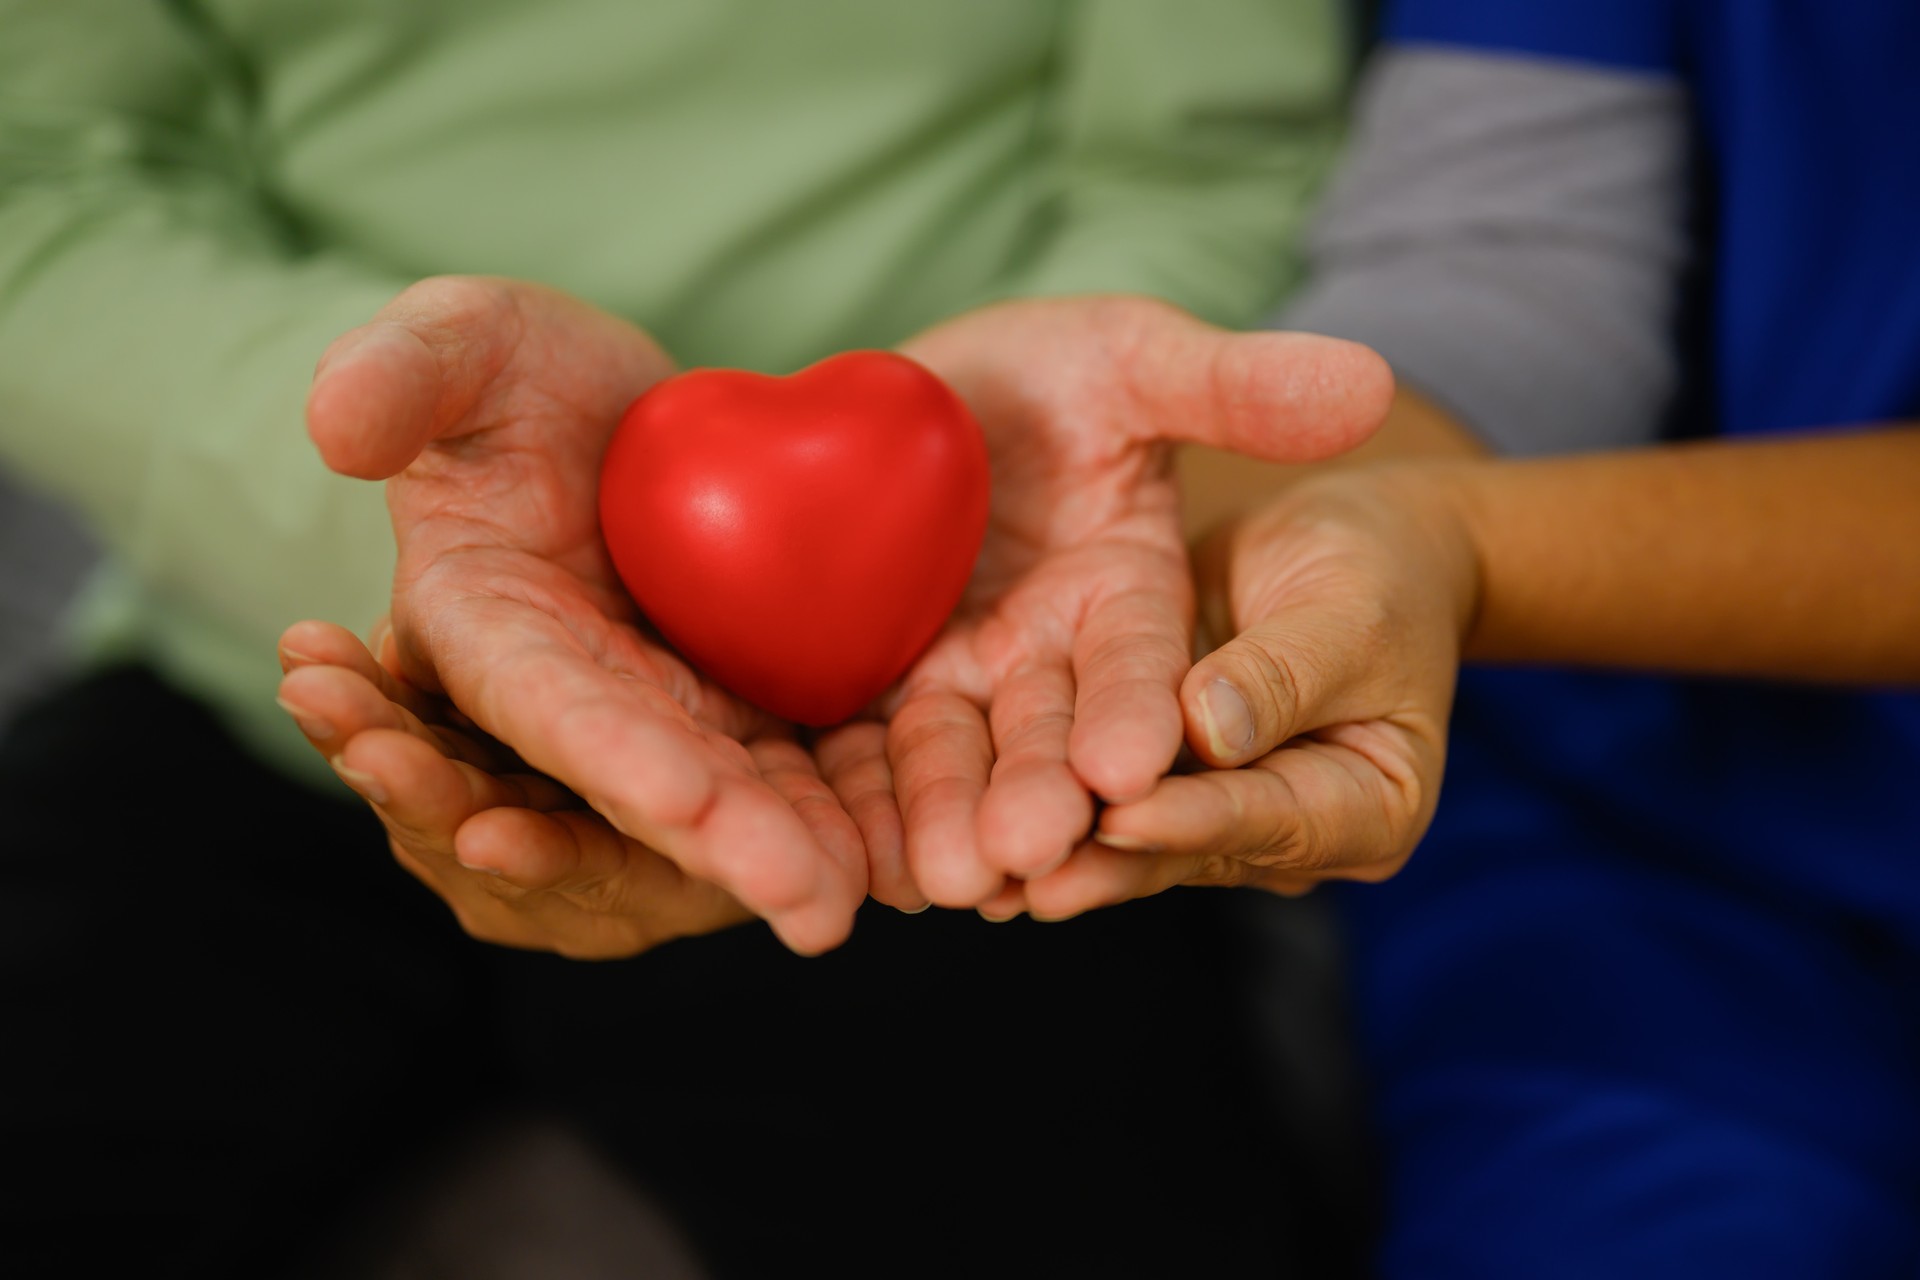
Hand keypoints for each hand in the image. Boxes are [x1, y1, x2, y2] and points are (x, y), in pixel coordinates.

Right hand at [306, 277, 865, 953]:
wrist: (622, 416)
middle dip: (720, 851)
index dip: (607, 753)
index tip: (681, 798)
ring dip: (786, 859)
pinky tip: (897, 854)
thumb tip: (334, 428)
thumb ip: (402, 368)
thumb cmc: (520, 374)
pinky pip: (791, 775)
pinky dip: (837, 816)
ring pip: (723, 805)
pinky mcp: (740, 714)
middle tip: (809, 907)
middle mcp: (570, 700)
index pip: (542, 702)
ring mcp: (663, 717)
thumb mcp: (467, 339)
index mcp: (483, 628)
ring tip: (857, 898)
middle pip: (644, 788)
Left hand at [815, 297, 1392, 907]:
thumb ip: (1238, 386)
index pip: (1147, 668)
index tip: (1130, 766)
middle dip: (1042, 798)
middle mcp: (1054, 658)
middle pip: (1051, 739)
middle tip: (1025, 854)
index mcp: (1131, 596)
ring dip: (953, 822)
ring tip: (941, 880)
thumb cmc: (1059, 366)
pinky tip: (853, 863)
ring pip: (960, 761)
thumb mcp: (1139, 360)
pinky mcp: (879, 689)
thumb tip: (1370, 382)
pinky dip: (865, 805)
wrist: (933, 391)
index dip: (1138, 713)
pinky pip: (869, 753)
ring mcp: (964, 680)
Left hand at [1006, 464, 1479, 916]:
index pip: (1270, 817)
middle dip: (1101, 858)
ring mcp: (1221, 816)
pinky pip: (1095, 793)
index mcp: (1369, 808)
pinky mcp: (1160, 780)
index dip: (1193, 816)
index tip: (1121, 810)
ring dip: (1053, 848)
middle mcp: (1290, 834)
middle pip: (1188, 847)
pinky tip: (957, 818)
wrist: (1352, 548)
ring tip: (971, 871)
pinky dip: (1036, 796)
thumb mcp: (1349, 607)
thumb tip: (1209, 731)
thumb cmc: (1375, 567)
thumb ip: (1281, 672)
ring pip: (1129, 835)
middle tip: (1020, 873)